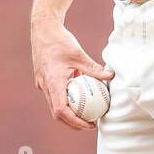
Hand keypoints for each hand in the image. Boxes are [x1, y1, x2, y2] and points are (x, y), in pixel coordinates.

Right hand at [31, 17, 114, 131]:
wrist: (42, 29)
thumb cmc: (60, 40)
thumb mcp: (80, 55)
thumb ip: (95, 68)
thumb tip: (111, 76)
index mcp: (53, 82)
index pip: (61, 110)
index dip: (75, 121)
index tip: (89, 124)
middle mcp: (45, 86)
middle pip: (57, 113)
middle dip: (72, 123)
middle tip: (90, 125)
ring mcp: (41, 84)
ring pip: (54, 106)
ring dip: (68, 114)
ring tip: (85, 116)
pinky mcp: (42, 80)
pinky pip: (53, 96)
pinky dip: (65, 101)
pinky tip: (79, 98)